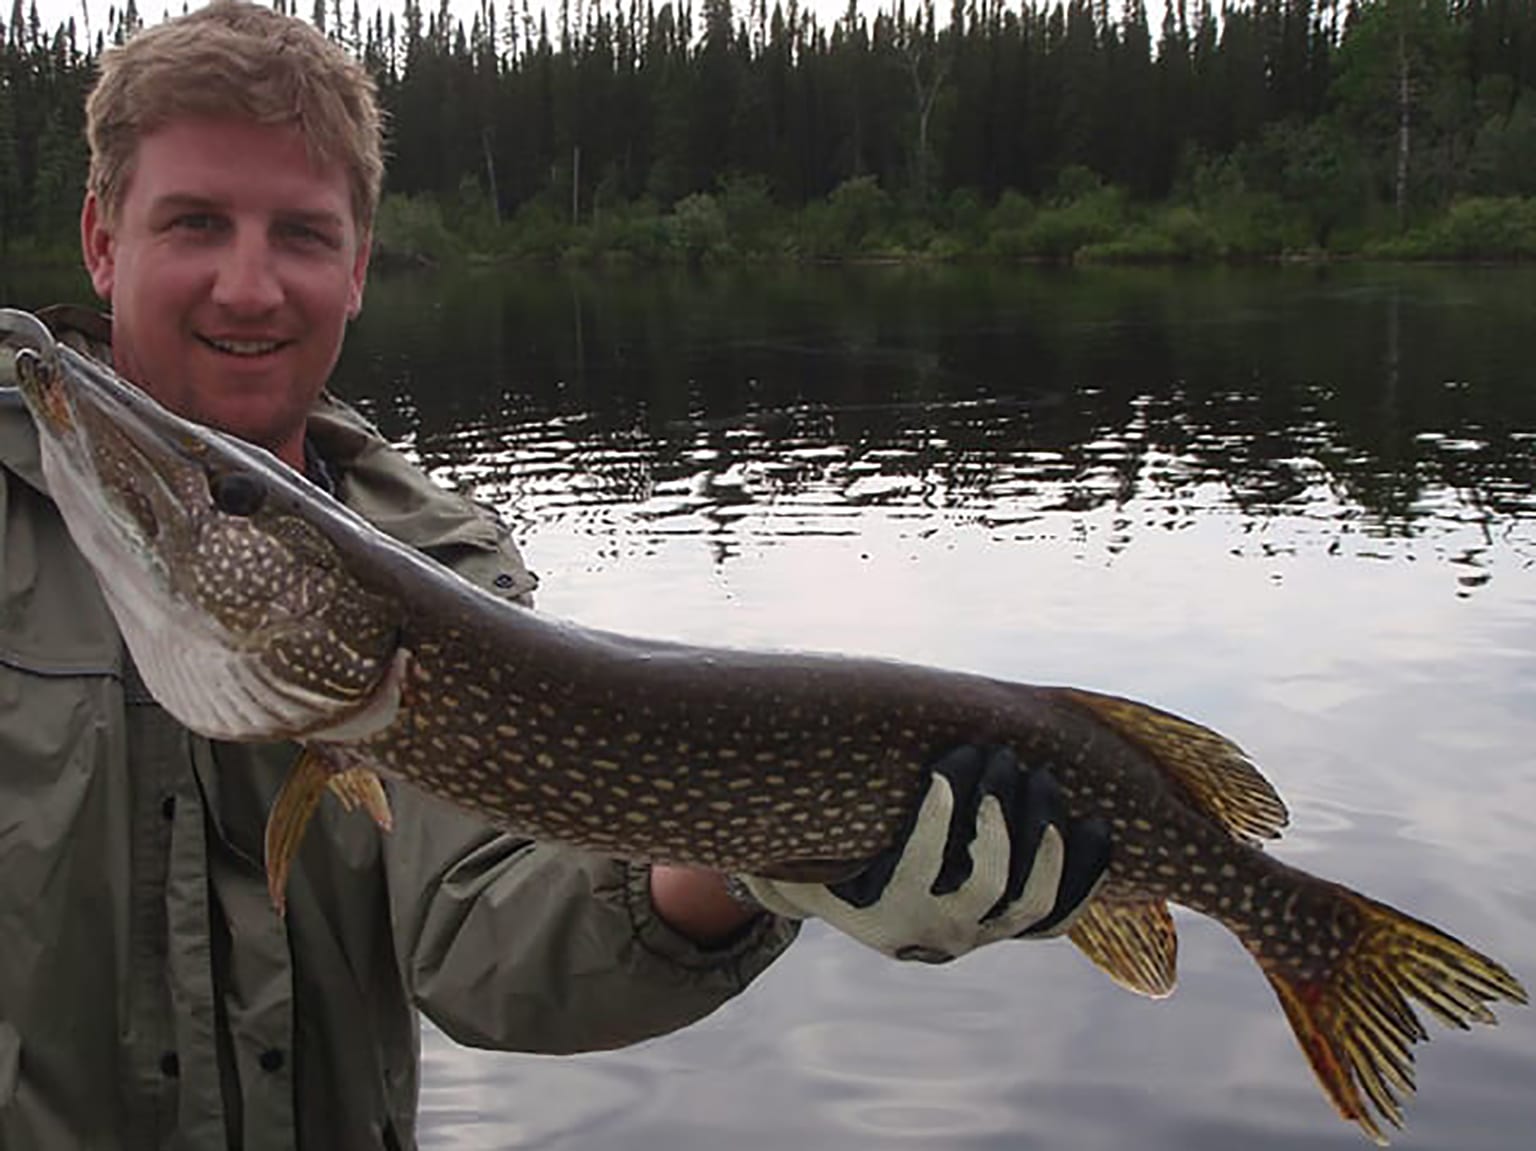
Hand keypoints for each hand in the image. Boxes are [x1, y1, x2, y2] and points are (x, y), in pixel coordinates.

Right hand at [741, 745, 1110, 962]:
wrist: (869, 910)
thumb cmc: (834, 857)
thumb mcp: (804, 843)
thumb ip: (783, 813)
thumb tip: (713, 770)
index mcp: (885, 915)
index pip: (919, 867)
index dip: (940, 816)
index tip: (946, 763)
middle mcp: (939, 936)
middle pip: (987, 885)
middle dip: (1000, 816)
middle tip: (995, 756)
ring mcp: (984, 937)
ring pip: (1032, 902)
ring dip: (1043, 836)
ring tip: (1036, 778)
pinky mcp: (1016, 931)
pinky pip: (1064, 915)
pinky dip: (1087, 873)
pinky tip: (1093, 825)